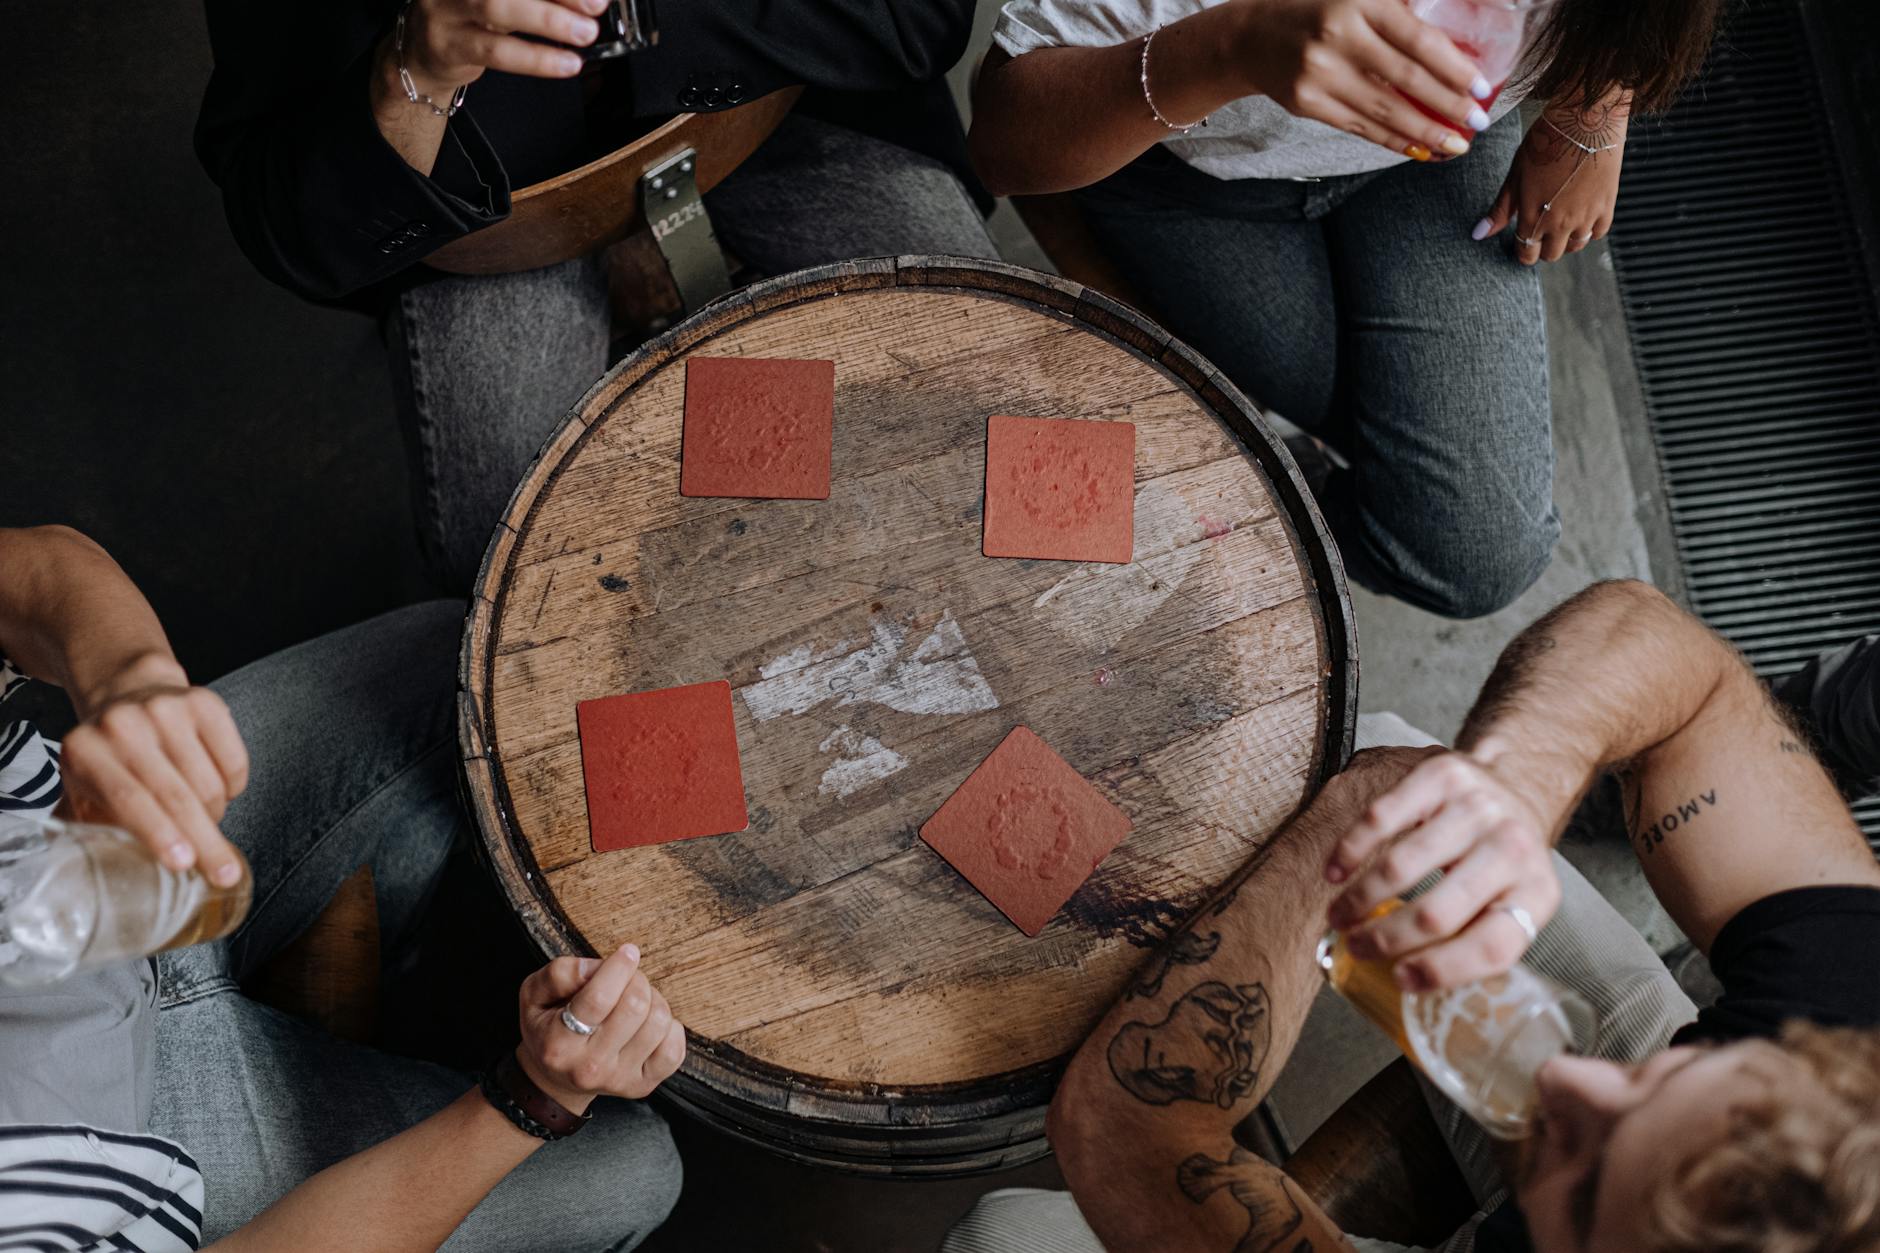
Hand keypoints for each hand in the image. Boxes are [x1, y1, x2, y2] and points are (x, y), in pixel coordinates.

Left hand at [56, 654, 249, 886]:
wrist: (129, 691)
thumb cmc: (107, 755)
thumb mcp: (81, 788)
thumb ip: (87, 828)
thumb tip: (95, 880)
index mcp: (85, 751)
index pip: (128, 798)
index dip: (158, 832)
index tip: (183, 863)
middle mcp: (124, 724)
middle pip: (176, 795)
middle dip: (205, 841)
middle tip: (224, 874)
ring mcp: (167, 709)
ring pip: (210, 783)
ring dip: (214, 815)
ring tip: (201, 820)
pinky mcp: (205, 703)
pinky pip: (235, 762)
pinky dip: (233, 788)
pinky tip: (217, 790)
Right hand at [385, 0, 610, 95]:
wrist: (421, 55)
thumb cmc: (472, 16)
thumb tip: (587, 0)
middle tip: (596, 4)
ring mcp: (445, 7)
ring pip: (498, 8)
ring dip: (549, 21)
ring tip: (586, 33)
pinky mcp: (449, 45)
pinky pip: (497, 51)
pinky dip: (536, 57)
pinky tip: (566, 63)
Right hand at [517, 944, 686, 1113]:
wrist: (553, 1079)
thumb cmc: (547, 1027)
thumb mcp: (533, 994)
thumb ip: (559, 974)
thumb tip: (597, 967)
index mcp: (558, 1044)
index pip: (600, 998)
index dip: (619, 968)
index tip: (628, 952)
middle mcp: (589, 1067)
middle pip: (635, 1006)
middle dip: (636, 980)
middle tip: (626, 978)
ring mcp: (618, 1079)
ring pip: (659, 1023)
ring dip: (653, 1000)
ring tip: (635, 1000)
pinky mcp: (641, 1086)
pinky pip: (674, 1051)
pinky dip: (669, 1029)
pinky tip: (649, 1024)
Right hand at [1224, 0, 1492, 160]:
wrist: (1252, 36)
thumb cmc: (1320, 13)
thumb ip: (1400, 14)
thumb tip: (1457, 49)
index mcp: (1359, 3)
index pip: (1418, 41)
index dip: (1453, 68)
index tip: (1481, 88)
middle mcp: (1338, 37)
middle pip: (1405, 81)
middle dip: (1447, 106)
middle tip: (1478, 123)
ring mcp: (1319, 73)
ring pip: (1384, 111)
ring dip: (1425, 132)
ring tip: (1456, 144)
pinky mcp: (1307, 102)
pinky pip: (1360, 127)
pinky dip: (1392, 140)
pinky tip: (1418, 148)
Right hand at [1321, 748, 1559, 988]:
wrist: (1516, 785)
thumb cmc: (1503, 859)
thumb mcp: (1513, 902)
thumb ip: (1477, 939)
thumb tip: (1411, 982)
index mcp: (1536, 893)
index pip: (1492, 946)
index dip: (1443, 971)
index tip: (1401, 981)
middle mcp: (1513, 848)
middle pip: (1437, 913)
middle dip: (1385, 939)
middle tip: (1357, 948)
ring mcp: (1476, 808)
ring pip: (1402, 866)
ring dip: (1359, 899)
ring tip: (1339, 916)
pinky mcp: (1442, 776)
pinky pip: (1382, 818)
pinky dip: (1350, 850)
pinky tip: (1336, 872)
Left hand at [1475, 104, 1628, 264]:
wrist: (1584, 121)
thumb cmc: (1545, 144)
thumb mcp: (1515, 175)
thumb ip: (1500, 209)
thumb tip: (1478, 234)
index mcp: (1532, 217)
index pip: (1526, 253)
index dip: (1523, 251)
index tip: (1523, 242)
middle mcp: (1559, 223)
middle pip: (1551, 254)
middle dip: (1543, 246)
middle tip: (1541, 230)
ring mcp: (1585, 217)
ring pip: (1575, 246)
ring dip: (1566, 239)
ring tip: (1561, 221)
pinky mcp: (1607, 206)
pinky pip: (1598, 232)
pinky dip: (1589, 229)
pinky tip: (1582, 214)